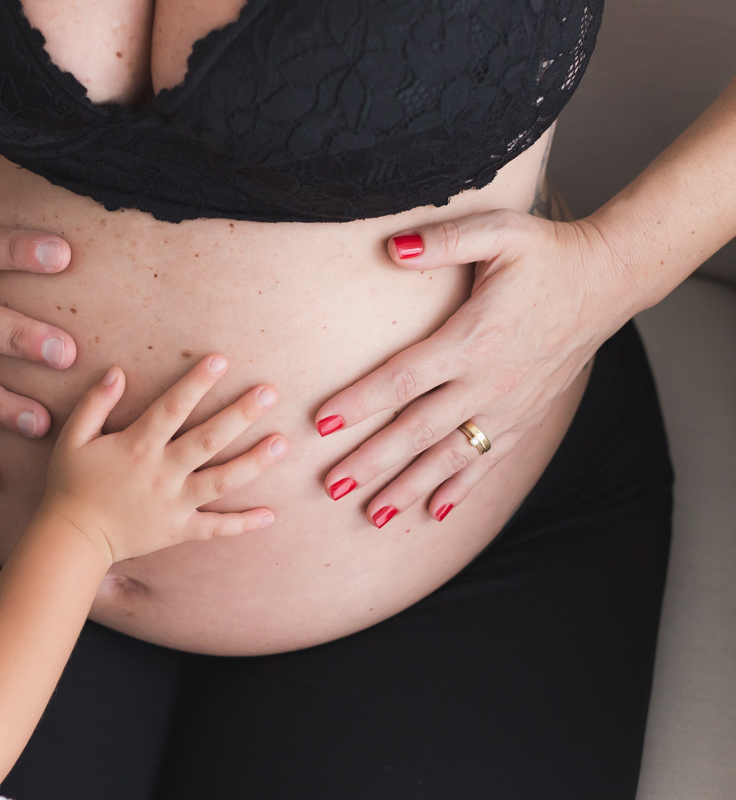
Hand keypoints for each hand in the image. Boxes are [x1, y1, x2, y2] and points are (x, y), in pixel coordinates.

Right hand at [39, 356, 288, 562]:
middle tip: (270, 393)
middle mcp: (161, 473)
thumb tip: (118, 371)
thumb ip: (95, 403)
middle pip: (208, 440)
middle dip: (240, 415)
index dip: (196, 383)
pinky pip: (215, 529)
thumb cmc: (71, 484)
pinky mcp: (178, 530)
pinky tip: (271, 515)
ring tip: (282, 443)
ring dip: (254, 463)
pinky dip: (242, 524)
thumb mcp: (73, 438)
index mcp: (136, 446)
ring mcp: (173, 504)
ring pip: (221, 482)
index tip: (221, 360)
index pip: (172, 408)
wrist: (72, 537)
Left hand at [314, 209, 633, 525]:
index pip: (403, 378)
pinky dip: (461, 488)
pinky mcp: (526, 417)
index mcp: (473, 339)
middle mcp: (488, 382)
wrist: (608, 280)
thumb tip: (392, 247)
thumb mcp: (499, 232)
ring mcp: (509, 406)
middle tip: (332, 486)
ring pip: (450, 457)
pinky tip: (435, 512)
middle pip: (418, 430)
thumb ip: (445, 240)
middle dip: (372, 461)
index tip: (322, 422)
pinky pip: (488, 460)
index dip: (360, 401)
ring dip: (409, 487)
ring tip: (374, 516)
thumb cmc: (547, 253)